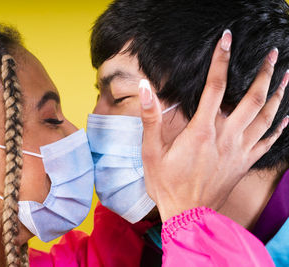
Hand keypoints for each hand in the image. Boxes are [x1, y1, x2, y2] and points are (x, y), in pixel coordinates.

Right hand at [139, 30, 288, 221]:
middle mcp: (226, 137)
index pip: (214, 87)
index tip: (226, 40)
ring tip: (287, 77)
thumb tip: (146, 88)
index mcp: (202, 131)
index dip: (220, 61)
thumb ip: (150, 117)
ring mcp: (239, 151)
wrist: (187, 214)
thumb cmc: (167, 183)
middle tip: (274, 55)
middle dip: (264, 73)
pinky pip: (268, 143)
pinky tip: (287, 117)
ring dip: (279, 96)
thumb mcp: (151, 150)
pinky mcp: (244, 163)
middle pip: (252, 99)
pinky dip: (280, 128)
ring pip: (266, 118)